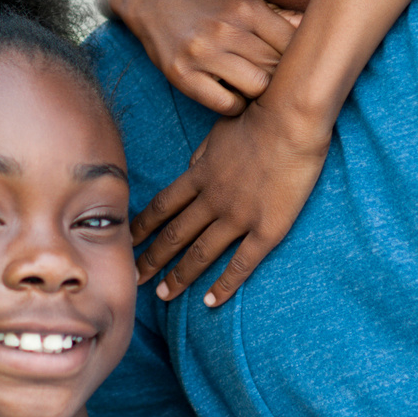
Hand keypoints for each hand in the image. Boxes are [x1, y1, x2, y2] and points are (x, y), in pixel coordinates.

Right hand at [107, 0, 299, 115]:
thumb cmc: (208, 1)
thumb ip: (279, 17)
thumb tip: (319, 31)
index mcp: (247, 7)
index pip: (293, 45)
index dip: (301, 61)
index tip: (300, 68)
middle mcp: (225, 28)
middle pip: (277, 68)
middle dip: (282, 78)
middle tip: (281, 84)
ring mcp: (202, 53)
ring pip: (257, 88)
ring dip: (261, 93)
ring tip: (257, 88)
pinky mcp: (182, 74)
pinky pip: (226, 104)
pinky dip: (236, 106)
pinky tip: (234, 94)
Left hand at [134, 96, 329, 305]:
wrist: (290, 117)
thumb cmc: (258, 115)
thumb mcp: (219, 132)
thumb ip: (203, 155)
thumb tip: (190, 170)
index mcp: (200, 175)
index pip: (162, 206)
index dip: (143, 227)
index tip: (127, 241)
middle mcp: (212, 199)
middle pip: (174, 235)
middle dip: (151, 259)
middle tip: (133, 278)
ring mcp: (238, 216)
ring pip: (201, 253)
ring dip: (179, 276)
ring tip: (164, 295)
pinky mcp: (266, 228)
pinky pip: (241, 263)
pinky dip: (224, 285)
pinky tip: (211, 302)